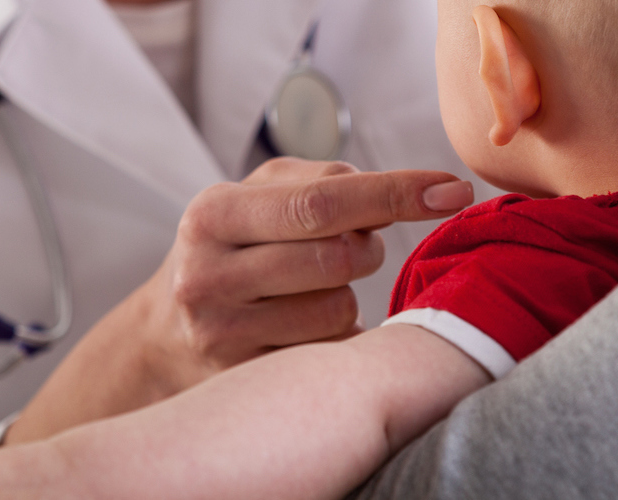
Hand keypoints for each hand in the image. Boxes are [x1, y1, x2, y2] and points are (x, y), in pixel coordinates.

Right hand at [150, 158, 473, 373]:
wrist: (163, 332)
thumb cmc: (232, 248)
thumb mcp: (258, 199)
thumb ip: (326, 183)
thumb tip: (407, 193)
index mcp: (215, 214)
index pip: (322, 201)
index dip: (396, 194)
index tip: (454, 190)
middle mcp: (209, 274)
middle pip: (338, 258)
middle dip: (366, 248)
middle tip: (349, 246)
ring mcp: (222, 333)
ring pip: (338, 310)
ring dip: (348, 295)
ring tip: (312, 288)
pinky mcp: (242, 377)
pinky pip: (328, 354)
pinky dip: (336, 335)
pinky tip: (304, 325)